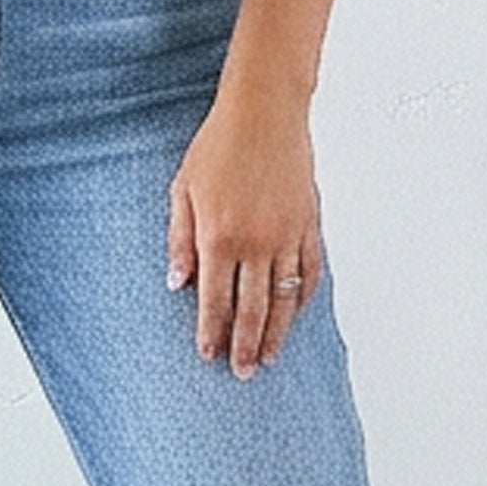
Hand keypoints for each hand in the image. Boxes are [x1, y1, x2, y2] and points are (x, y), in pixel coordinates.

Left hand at [166, 91, 322, 379]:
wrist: (265, 112)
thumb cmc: (218, 146)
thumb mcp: (183, 190)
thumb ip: (180, 240)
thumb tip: (176, 283)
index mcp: (220, 236)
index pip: (215, 299)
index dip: (212, 331)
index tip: (209, 354)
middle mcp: (257, 242)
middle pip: (253, 309)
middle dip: (246, 345)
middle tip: (243, 373)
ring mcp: (287, 235)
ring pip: (284, 298)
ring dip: (276, 332)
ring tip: (269, 357)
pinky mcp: (309, 224)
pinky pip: (310, 271)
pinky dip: (303, 297)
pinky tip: (295, 314)